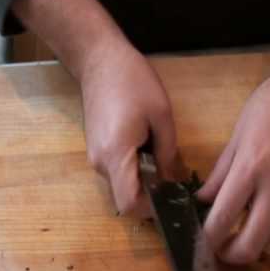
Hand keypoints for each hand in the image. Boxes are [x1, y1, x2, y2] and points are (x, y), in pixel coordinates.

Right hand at [79, 39, 176, 217]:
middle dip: (151, 193)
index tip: (171, 198)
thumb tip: (173, 182)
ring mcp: (95, 156)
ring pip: (122, 183)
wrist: (100, 60)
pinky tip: (147, 147)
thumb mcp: (161, 117)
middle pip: (125, 196)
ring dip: (143, 179)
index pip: (128, 204)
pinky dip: (134, 168)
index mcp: (115, 155)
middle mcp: (100, 163)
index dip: (151, 210)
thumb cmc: (133, 82)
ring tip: (161, 155)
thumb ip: (168, 154)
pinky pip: (117, 170)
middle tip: (175, 177)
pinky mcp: (96, 148)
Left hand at [198, 74, 269, 263]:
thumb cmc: (266, 112)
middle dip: (229, 255)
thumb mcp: (234, 140)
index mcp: (249, 171)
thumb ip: (218, 176)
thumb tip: (203, 201)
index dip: (207, 238)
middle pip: (251, 246)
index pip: (222, 218)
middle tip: (219, 247)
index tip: (199, 241)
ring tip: (242, 233)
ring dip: (254, 247)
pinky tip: (264, 219)